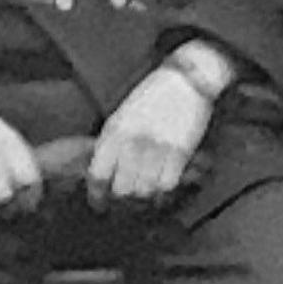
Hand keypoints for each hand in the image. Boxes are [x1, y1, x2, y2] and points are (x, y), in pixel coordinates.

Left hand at [87, 63, 218, 209]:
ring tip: (145, 195)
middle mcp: (133, 142)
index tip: (99, 203)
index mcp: (114, 132)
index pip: (97, 175)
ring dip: (144, 196)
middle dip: (123, 198)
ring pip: (145, 191)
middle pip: (121, 189)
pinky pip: (167, 185)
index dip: (96, 195)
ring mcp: (157, 149)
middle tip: (127, 200)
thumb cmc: (153, 95)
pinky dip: (164, 191)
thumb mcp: (123, 114)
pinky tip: (163, 189)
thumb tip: (103, 170)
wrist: (185, 80)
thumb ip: (111, 141)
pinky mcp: (180, 152)